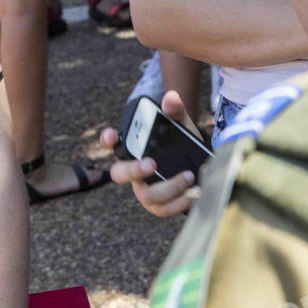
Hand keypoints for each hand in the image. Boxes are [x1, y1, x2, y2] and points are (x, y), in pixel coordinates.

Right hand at [101, 91, 202, 217]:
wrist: (200, 166)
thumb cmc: (182, 144)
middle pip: (119, 173)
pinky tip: (194, 191)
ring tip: (188, 176)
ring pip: (146, 195)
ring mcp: (144, 191)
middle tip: (151, 163)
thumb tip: (171, 98)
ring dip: (168, 186)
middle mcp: (133, 171)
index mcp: (133, 149)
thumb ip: (175, 111)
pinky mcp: (159, 206)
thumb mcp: (181, 125)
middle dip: (133, 170)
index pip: (112, 143)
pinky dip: (180, 201)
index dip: (107, 139)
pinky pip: (164, 208)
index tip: (111, 135)